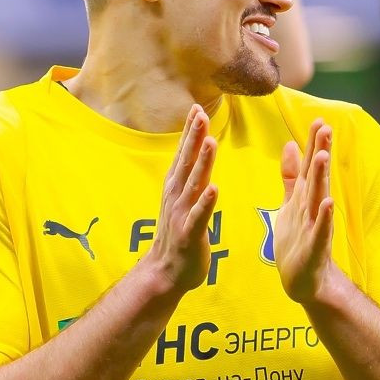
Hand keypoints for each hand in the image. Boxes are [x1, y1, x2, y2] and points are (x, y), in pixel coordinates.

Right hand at [144, 106, 217, 296]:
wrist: (165, 272)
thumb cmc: (178, 235)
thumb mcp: (182, 200)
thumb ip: (189, 177)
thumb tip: (196, 153)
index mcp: (176, 187)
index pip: (184, 153)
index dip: (190, 131)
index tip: (197, 106)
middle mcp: (177, 196)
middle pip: (187, 161)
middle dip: (194, 137)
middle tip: (200, 112)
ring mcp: (182, 214)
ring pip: (194, 184)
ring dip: (202, 163)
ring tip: (210, 141)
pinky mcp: (189, 234)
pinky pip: (200, 216)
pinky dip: (206, 202)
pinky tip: (214, 189)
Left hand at [276, 120, 340, 303]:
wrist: (304, 282)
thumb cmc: (298, 242)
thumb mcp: (291, 203)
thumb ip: (290, 176)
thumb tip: (290, 144)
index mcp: (305, 198)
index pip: (309, 166)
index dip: (312, 144)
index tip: (318, 119)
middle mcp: (313, 209)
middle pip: (316, 176)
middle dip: (320, 152)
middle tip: (325, 127)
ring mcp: (315, 228)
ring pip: (318, 199)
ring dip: (321, 178)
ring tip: (322, 156)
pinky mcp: (315, 249)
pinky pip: (320, 231)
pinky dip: (324, 218)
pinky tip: (327, 203)